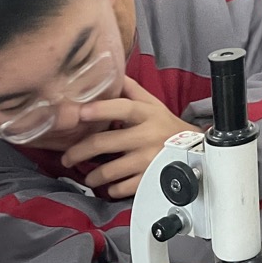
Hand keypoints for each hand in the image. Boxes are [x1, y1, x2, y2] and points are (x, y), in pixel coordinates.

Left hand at [62, 76, 202, 197]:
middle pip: (104, 143)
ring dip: (92, 176)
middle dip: (78, 152)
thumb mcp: (151, 103)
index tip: (80, 113)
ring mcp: (148, 160)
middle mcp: (147, 136)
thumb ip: (129, 89)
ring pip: (109, 171)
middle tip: (67, 158)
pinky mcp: (150, 179)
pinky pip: (122, 189)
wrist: (194, 150)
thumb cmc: (164, 125)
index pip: (122, 108)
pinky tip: (109, 186)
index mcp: (146, 114)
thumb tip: (107, 72)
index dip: (101, 110)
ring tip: (87, 177)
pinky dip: (111, 190)